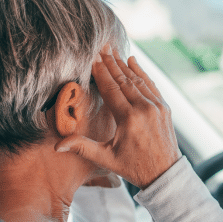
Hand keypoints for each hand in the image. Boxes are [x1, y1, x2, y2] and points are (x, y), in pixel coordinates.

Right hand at [55, 46, 181, 188]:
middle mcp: (144, 109)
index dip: (101, 73)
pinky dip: (142, 73)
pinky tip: (134, 61)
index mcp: (129, 119)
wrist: (165, 174)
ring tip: (114, 52)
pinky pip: (151, 85)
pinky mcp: (164, 108)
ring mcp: (157, 107)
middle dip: (111, 63)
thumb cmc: (134, 167)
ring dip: (125, 65)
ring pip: (138, 80)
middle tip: (102, 47)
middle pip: (124, 80)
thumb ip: (82, 147)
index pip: (111, 90)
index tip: (93, 59)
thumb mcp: (106, 159)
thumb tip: (57, 146)